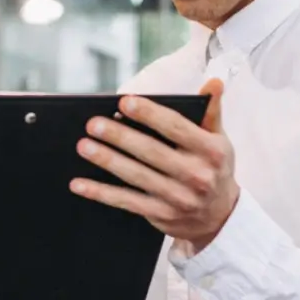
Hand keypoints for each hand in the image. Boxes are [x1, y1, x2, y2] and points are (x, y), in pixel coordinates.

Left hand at [70, 78, 237, 252]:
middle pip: (151, 152)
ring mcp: (178, 198)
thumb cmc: (213, 168)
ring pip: (136, 176)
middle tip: (94, 124)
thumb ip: (211, 111)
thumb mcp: (220, 140)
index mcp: (211, 151)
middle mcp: (196, 175)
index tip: (124, 102)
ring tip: (83, 146)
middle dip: (120, 137)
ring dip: (107, 160)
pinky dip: (101, 193)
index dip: (149, 114)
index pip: (176, 127)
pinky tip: (80, 183)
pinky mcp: (161, 215)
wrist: (220, 217)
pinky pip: (126, 202)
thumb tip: (214, 82)